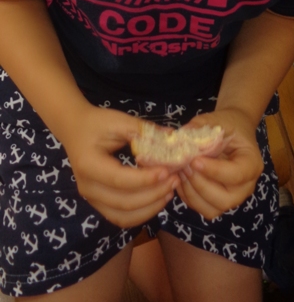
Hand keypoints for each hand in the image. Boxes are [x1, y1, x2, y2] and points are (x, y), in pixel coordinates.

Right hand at [61, 104, 179, 227]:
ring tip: (170, 191)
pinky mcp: (99, 203)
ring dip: (150, 207)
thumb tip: (172, 139)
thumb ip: (144, 131)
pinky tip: (158, 199)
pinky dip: (142, 213)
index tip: (167, 171)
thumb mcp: (118, 120)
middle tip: (175, 180)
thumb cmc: (96, 123)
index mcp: (89, 165)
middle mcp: (87, 187)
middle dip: (154, 194)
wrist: (74, 129)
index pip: (120, 179)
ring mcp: (91, 198)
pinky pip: (121, 217)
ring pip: (124, 216)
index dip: (145, 179)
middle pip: (124, 202)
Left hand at [175, 109, 262, 219]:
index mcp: (252, 164)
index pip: (236, 175)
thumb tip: (182, 136)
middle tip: (185, 166)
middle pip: (224, 199)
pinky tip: (180, 178)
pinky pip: (202, 207)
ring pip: (212, 209)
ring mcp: (233, 196)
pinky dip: (188, 197)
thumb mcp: (218, 119)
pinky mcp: (218, 200)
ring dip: (192, 193)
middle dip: (201, 185)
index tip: (194, 160)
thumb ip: (202, 127)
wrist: (232, 130)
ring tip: (181, 171)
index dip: (214, 171)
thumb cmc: (229, 124)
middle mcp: (246, 186)